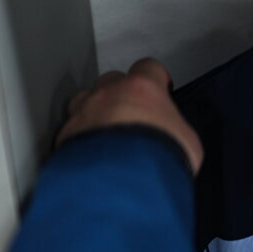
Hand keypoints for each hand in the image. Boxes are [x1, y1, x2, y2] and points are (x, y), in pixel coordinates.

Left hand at [57, 58, 203, 174]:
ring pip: (84, 102)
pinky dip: (81, 142)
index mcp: (142, 89)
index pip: (149, 68)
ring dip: (95, 114)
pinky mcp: (65, 138)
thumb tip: (172, 135)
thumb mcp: (187, 141)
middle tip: (132, 116)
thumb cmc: (157, 160)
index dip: (155, 78)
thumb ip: (174, 128)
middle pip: (111, 81)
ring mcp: (83, 114)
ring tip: (108, 138)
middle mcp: (108, 95)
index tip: (158, 88)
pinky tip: (93, 158)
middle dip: (120, 95)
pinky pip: (72, 133)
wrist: (123, 183)